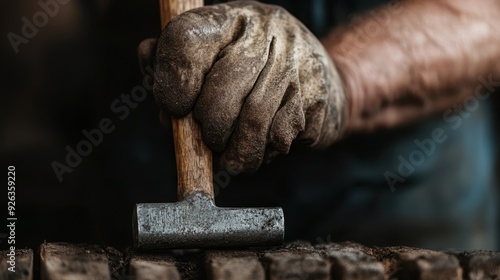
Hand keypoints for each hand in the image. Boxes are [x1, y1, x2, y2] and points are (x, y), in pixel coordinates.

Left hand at [153, 1, 346, 173]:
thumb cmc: (252, 72)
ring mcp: (295, 61)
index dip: (173, 82)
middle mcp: (265, 31)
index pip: (186, 40)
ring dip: (236, 151)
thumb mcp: (211, 55)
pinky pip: (280, 136)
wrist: (324, 79)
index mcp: (229, 19)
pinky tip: (265, 145)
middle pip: (221, 92)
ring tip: (232, 157)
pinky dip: (265, 152)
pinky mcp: (315, 94)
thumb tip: (149, 57)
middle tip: (210, 137)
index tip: (175, 108)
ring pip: (253, 121)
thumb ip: (173, 61)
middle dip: (209, 128)